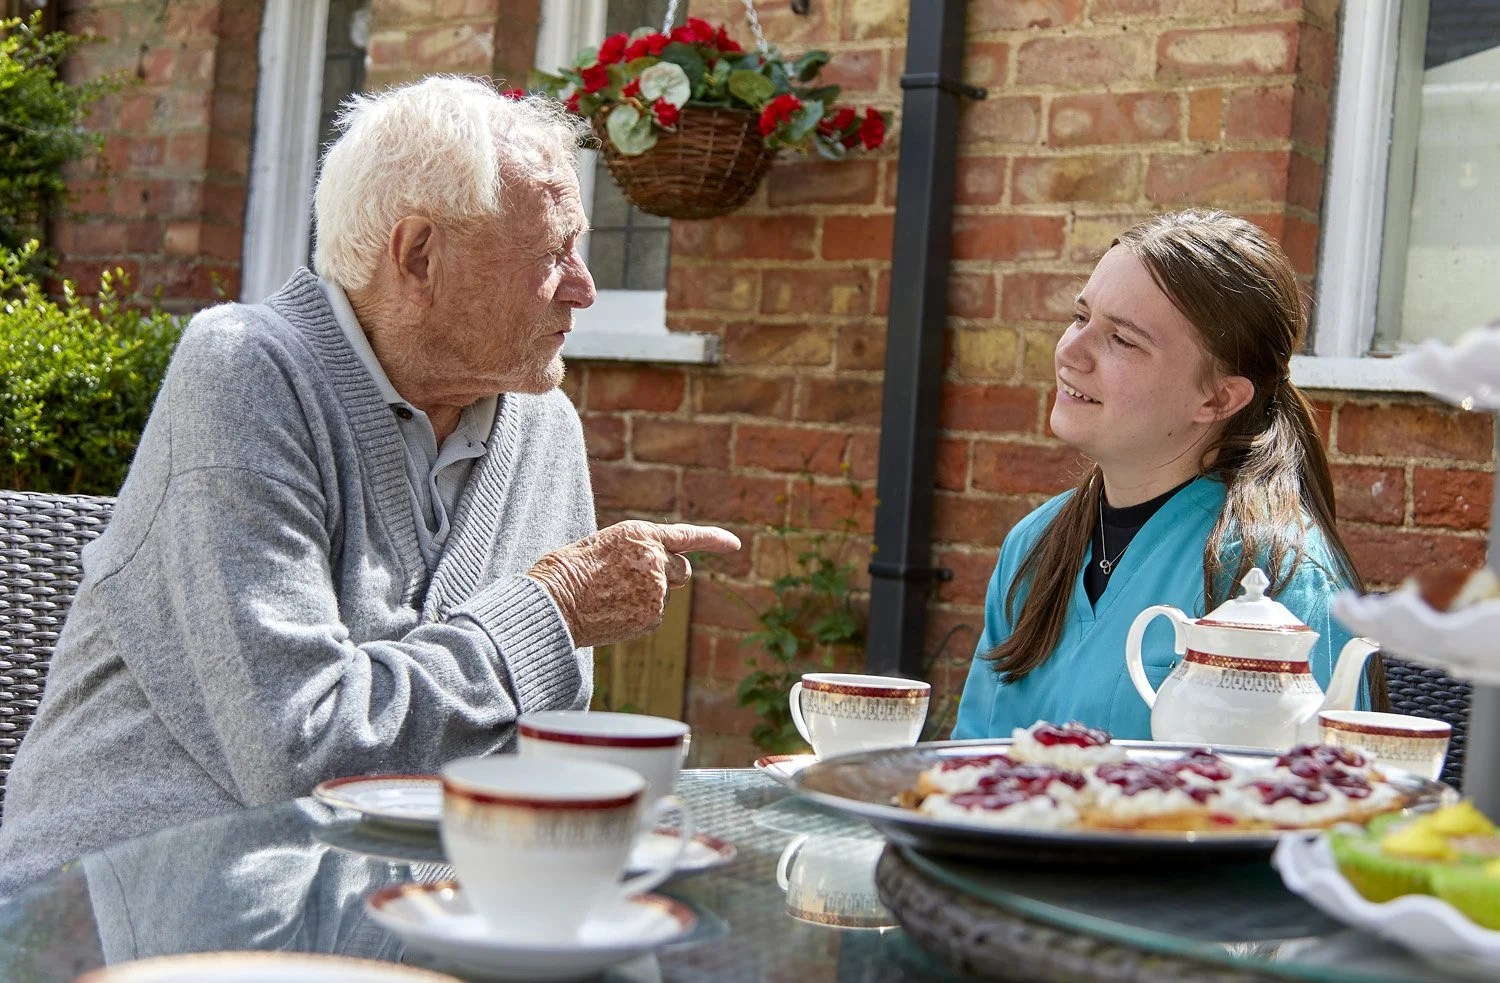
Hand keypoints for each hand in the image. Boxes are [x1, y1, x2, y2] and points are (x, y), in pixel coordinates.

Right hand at [527, 520, 741, 648]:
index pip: (687, 536)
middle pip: (681, 570)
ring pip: (664, 595)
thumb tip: (658, 567)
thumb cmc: (566, 572)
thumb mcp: (601, 545)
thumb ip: (636, 551)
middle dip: (668, 575)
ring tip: (610, 597)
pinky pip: (653, 615)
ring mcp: (657, 589)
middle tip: (633, 581)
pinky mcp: (652, 615)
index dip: (714, 540)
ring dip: (646, 596)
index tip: (734, 545)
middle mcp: (655, 559)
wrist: (552, 603)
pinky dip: (638, 615)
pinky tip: (612, 612)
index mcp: (640, 533)